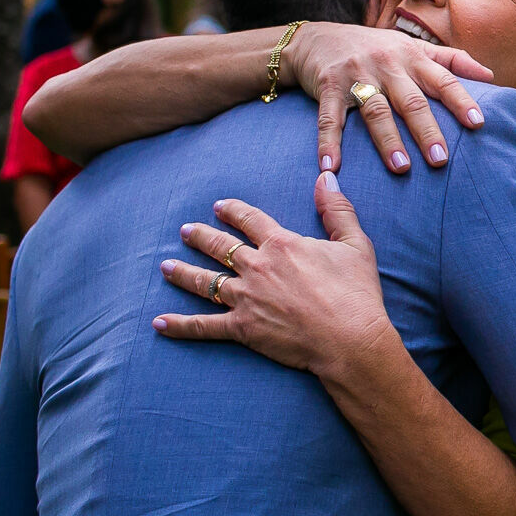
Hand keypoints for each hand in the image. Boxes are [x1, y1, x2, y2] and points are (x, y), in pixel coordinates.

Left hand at [154, 173, 396, 378]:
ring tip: (166, 267)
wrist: (349, 339)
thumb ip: (337, 209)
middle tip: (185, 231)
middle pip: (219, 246)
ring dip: (183, 273)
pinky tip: (159, 323)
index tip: (219, 206)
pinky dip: (179, 325)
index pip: (250, 219)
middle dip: (199, 236)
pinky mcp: (241, 328)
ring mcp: (245, 298)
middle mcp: (257, 267)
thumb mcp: (355, 244)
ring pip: (205, 281)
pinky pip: (203, 326)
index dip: (232, 210)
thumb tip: (326, 177)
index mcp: (282, 244)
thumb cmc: (356, 293)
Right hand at [285, 22, 495, 174]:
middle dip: (427, 130)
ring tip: (401, 168)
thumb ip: (451, 60)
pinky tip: (331, 167)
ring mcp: (356, 75)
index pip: (443, 80)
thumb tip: (490, 76)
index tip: (478, 124)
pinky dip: (328, 143)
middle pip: (411, 101)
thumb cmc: (374, 47)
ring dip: (388, 141)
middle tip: (441, 159)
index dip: (461, 101)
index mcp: (412, 58)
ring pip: (376, 111)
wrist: (315, 38)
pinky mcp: (327, 86)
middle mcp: (387, 65)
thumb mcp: (413, 47)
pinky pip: (329, 119)